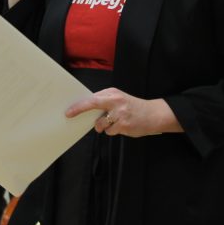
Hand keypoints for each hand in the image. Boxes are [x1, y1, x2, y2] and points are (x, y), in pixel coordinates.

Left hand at [65, 88, 181, 136]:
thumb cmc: (133, 106)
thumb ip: (104, 101)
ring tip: (113, 122)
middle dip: (79, 110)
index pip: (92, 98)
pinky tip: (121, 126)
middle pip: (93, 105)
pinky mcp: (123, 125)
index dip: (79, 105)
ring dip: (103, 126)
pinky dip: (112, 131)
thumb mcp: (119, 98)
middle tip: (70, 115)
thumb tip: (86, 108)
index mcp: (113, 93)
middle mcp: (116, 101)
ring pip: (100, 123)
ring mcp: (120, 114)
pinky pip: (109, 131)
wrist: (154, 114)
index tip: (69, 110)